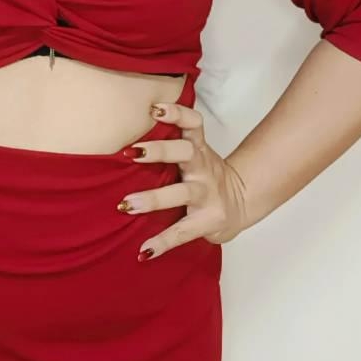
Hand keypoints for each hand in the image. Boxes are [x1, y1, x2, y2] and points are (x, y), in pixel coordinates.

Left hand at [118, 99, 247, 256]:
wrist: (241, 203)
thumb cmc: (205, 175)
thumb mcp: (195, 154)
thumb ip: (170, 143)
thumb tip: (119, 131)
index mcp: (198, 149)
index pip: (193, 123)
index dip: (177, 113)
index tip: (154, 109)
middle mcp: (203, 168)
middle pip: (184, 153)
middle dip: (158, 151)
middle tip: (129, 153)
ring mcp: (207, 194)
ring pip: (181, 193)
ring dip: (153, 199)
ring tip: (126, 206)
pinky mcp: (209, 221)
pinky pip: (183, 232)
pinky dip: (163, 242)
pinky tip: (144, 251)